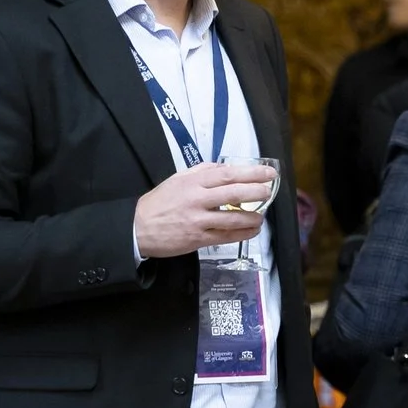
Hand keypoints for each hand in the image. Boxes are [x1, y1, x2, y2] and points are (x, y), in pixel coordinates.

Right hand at [132, 162, 277, 259]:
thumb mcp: (177, 178)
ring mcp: (199, 221)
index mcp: (193, 182)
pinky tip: (252, 230)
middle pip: (234, 194)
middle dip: (257, 191)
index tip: (268, 173)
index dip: (251, 173)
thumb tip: (225, 168)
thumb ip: (201, 171)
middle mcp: (197, 200)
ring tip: (262, 216)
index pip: (227, 174)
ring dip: (253, 217)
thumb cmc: (159, 202)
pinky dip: (242, 233)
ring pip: (233, 218)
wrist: (138, 228)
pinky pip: (226, 236)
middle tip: (269, 190)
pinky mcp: (198, 239)